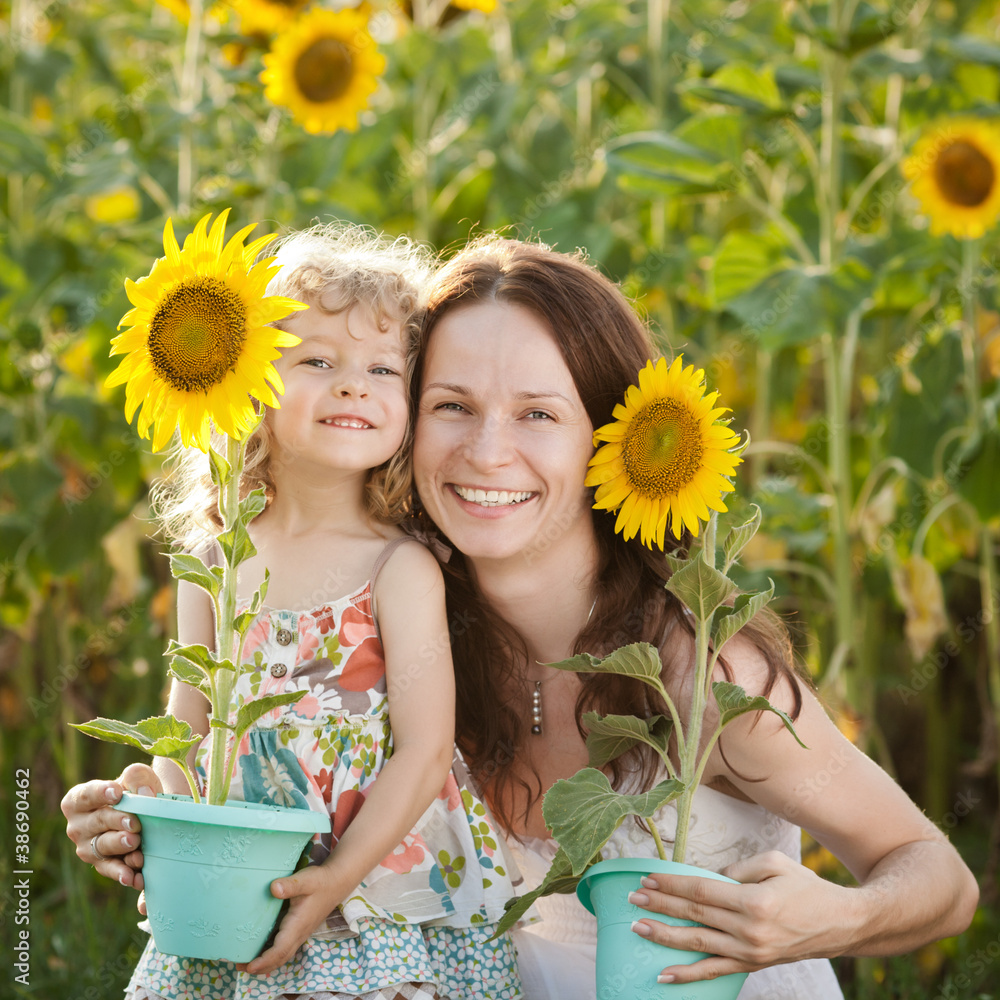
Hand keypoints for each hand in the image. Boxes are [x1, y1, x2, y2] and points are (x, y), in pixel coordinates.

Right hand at [60, 764, 162, 897]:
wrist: (147, 813)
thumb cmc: (135, 790)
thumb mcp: (138, 777)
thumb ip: (138, 777)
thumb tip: (144, 794)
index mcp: (79, 800)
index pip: (86, 795)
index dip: (100, 793)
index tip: (117, 793)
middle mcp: (77, 826)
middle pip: (96, 822)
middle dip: (116, 821)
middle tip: (134, 823)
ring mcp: (87, 848)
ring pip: (101, 847)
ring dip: (118, 846)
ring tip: (135, 842)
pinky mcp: (102, 865)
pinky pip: (111, 870)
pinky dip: (123, 873)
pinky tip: (135, 876)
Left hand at [238, 866, 341, 976]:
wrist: (337, 882)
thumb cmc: (320, 881)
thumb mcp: (305, 880)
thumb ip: (290, 885)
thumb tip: (273, 889)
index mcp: (298, 925)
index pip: (280, 950)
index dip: (264, 961)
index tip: (249, 966)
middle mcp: (299, 934)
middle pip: (280, 958)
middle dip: (261, 967)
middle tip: (240, 966)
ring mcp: (301, 933)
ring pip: (283, 955)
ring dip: (266, 963)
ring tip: (248, 962)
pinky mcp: (300, 930)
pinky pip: (285, 948)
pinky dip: (273, 954)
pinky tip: (263, 949)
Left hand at [628, 851, 852, 983]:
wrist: (839, 923)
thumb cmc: (805, 887)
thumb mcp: (774, 863)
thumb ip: (738, 868)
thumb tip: (706, 877)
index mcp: (753, 900)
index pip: (701, 891)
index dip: (672, 885)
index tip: (648, 878)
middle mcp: (749, 930)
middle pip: (694, 916)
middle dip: (660, 906)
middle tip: (632, 898)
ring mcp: (750, 952)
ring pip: (698, 944)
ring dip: (664, 936)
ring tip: (637, 927)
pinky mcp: (752, 965)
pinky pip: (715, 972)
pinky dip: (688, 975)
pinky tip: (663, 975)